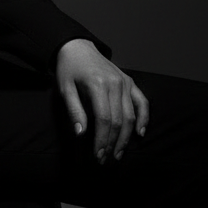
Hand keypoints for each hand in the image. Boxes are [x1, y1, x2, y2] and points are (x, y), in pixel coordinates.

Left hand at [55, 38, 148, 162]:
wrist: (77, 48)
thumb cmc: (68, 69)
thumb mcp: (64, 88)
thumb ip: (74, 111)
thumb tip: (81, 135)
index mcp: (98, 84)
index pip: (104, 120)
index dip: (102, 140)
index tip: (97, 156)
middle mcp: (115, 83)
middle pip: (119, 121)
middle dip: (112, 143)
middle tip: (105, 159)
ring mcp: (125, 82)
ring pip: (131, 115)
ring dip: (126, 137)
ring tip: (118, 153)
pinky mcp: (130, 81)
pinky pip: (141, 102)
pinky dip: (143, 118)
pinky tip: (139, 133)